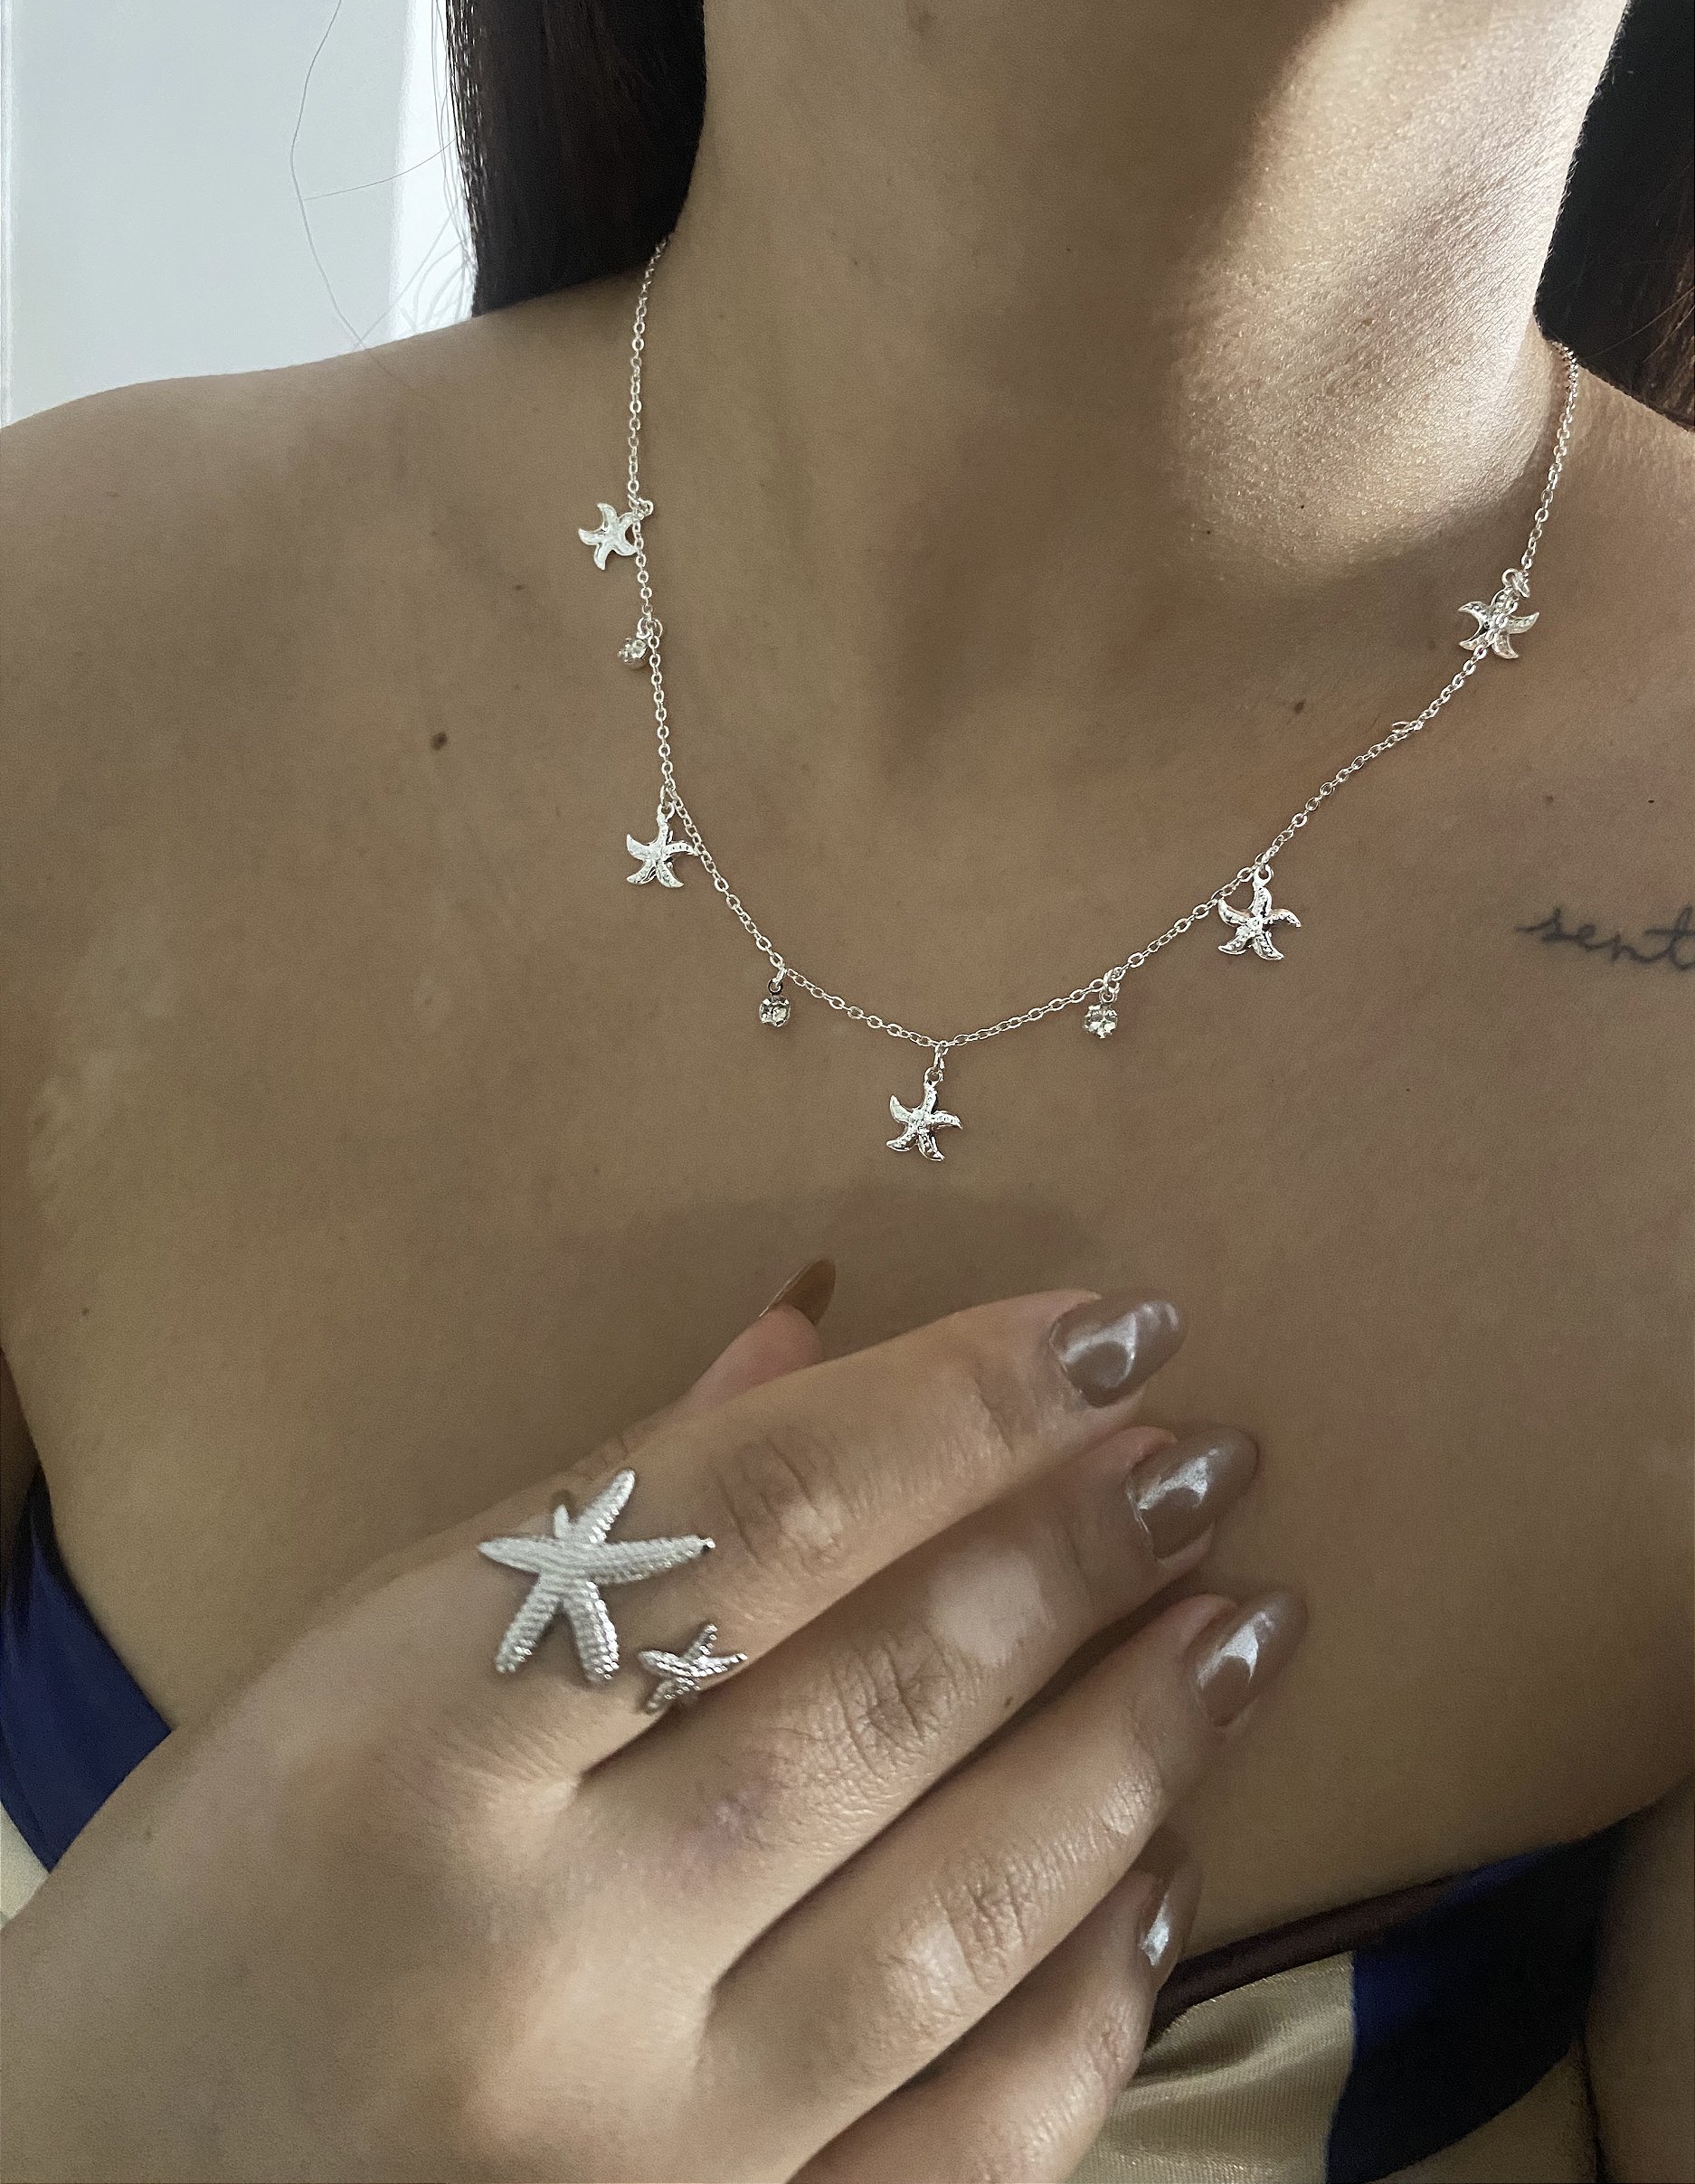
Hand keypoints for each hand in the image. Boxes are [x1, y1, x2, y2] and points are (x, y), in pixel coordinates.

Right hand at [0, 1280, 1302, 2182]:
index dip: (961, 1404)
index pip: (754, 1520)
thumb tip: (826, 1335)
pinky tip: (1162, 1873)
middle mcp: (534, 1953)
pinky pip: (972, 2144)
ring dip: (1136, 1744)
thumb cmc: (218, 1908)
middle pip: (881, 1696)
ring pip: (963, 1911)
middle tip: (1212, 1455)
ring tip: (1245, 1624)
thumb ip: (596, 1508)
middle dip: (1081, 1548)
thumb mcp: (349, 1666)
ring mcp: (639, 2155)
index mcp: (409, 1744)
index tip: (1116, 1330)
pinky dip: (1092, 1999)